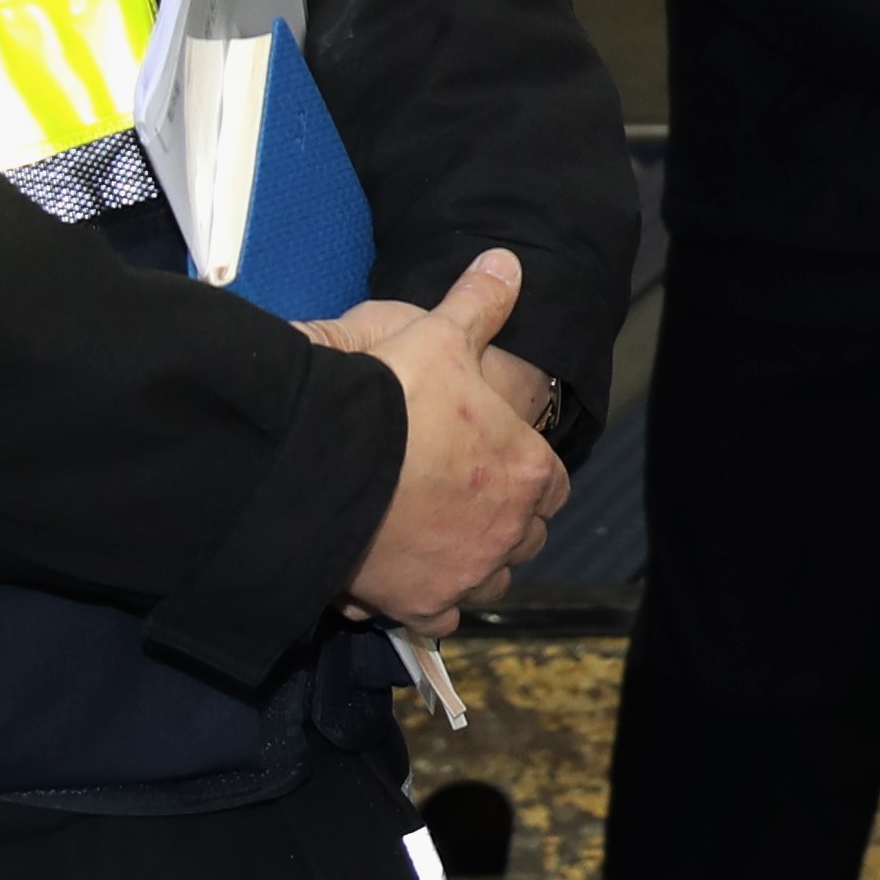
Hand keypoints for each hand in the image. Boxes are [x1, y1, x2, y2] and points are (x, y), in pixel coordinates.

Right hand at [321, 251, 565, 634]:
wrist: (326, 465)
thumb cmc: (390, 401)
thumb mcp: (439, 338)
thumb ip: (479, 304)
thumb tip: (506, 263)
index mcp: (528, 470)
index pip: (553, 485)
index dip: (529, 478)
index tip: (504, 471)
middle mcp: (510, 529)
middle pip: (525, 537)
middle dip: (504, 524)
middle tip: (466, 508)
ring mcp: (467, 571)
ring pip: (491, 580)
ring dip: (473, 565)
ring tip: (439, 546)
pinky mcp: (421, 604)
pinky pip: (441, 617)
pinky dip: (428, 604)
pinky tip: (403, 584)